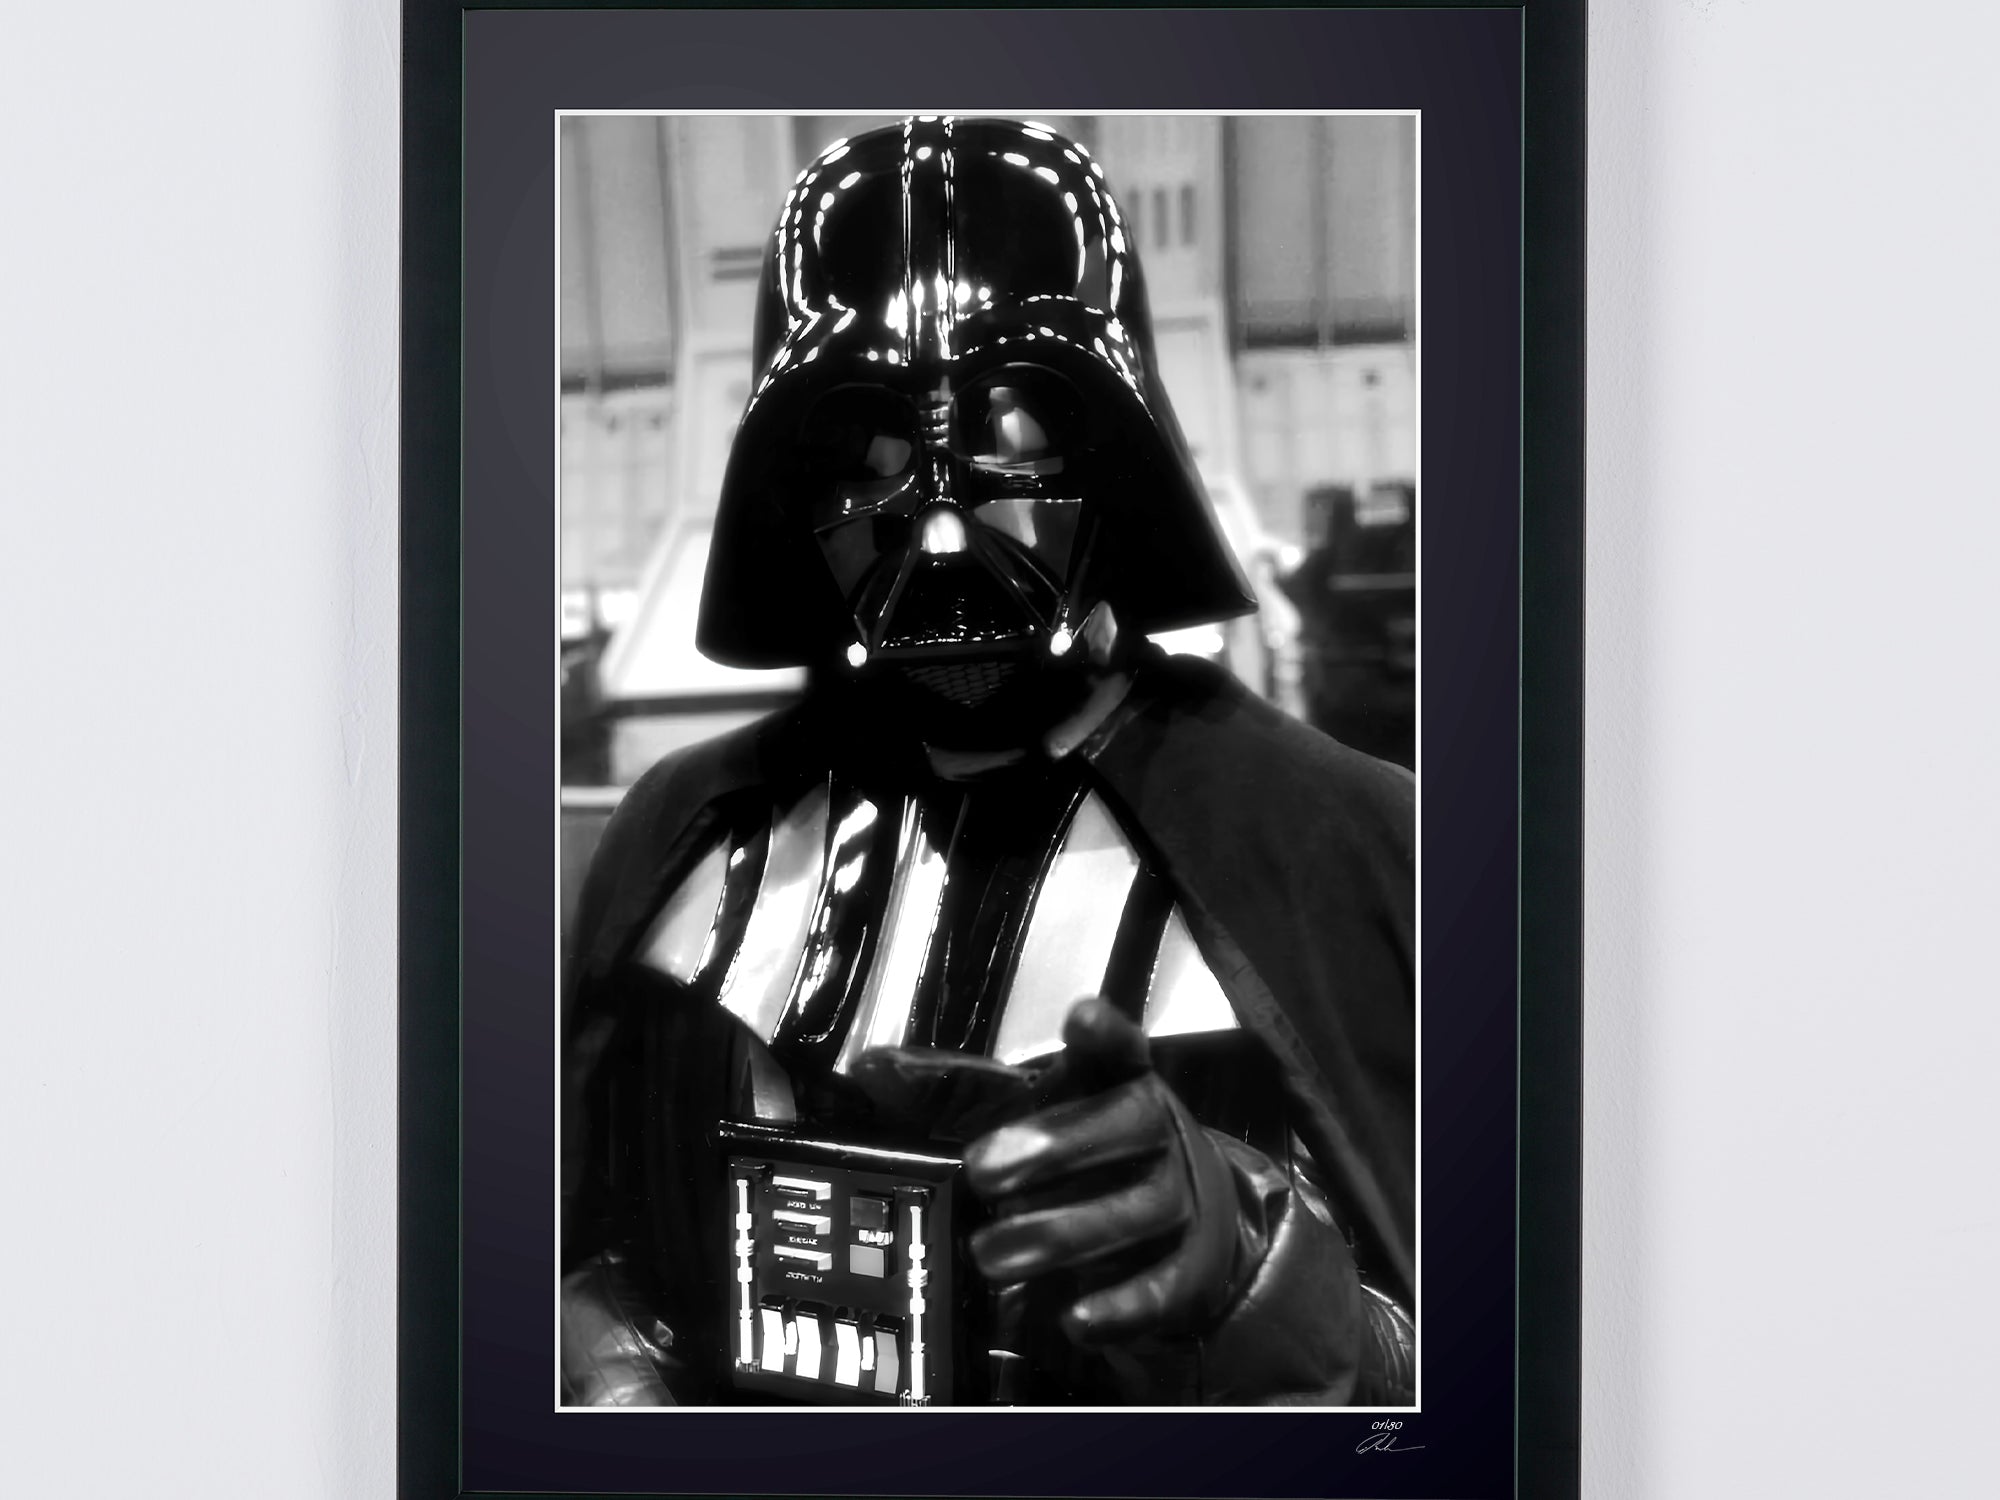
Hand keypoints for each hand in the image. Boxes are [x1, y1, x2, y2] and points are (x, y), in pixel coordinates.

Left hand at [961, 997, 1256, 1344]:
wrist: (1190, 1228)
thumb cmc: (1091, 1155)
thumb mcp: (1032, 1112)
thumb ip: (955, 1091)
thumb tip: (873, 1069)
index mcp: (1121, 1084)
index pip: (1120, 1048)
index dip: (1105, 1033)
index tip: (1081, 1020)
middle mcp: (1159, 1135)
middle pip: (1127, 1125)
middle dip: (1056, 1146)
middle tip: (982, 1169)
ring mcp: (1179, 1203)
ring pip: (1135, 1214)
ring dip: (1061, 1234)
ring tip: (988, 1253)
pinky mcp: (1189, 1272)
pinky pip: (1158, 1290)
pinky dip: (1116, 1307)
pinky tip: (1073, 1318)